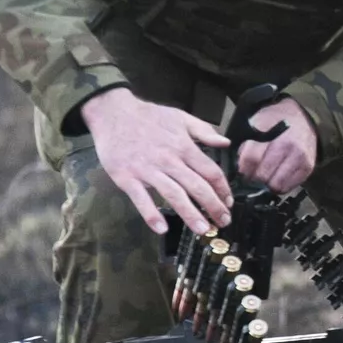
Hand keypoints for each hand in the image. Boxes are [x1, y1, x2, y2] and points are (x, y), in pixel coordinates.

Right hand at [78, 87, 232, 236]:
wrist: (113, 113)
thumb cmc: (148, 116)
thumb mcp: (180, 117)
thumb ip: (204, 130)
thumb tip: (225, 142)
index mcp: (183, 147)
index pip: (210, 171)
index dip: (223, 189)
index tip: (229, 202)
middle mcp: (169, 160)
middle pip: (197, 187)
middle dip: (213, 207)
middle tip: (223, 222)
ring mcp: (148, 170)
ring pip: (174, 195)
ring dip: (190, 215)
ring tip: (203, 230)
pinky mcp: (127, 178)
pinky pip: (141, 199)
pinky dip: (151, 215)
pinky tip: (161, 228)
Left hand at [235, 97, 318, 193]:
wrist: (301, 117)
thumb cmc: (275, 121)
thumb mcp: (256, 123)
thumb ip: (245, 144)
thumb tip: (240, 168)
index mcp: (270, 132)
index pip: (251, 159)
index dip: (243, 170)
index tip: (242, 172)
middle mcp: (287, 145)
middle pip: (263, 175)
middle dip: (254, 178)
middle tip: (253, 176)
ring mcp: (299, 157)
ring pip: (276, 185)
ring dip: (267, 185)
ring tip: (265, 177)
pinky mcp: (307, 167)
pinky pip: (289, 187)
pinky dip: (280, 186)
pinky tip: (277, 177)